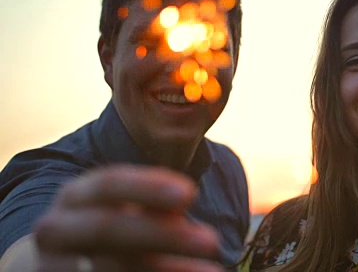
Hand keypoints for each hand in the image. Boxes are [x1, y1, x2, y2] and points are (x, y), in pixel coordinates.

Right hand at [34, 165, 221, 271]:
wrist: (61, 263)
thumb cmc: (108, 227)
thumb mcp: (124, 207)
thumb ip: (153, 202)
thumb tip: (184, 199)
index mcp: (74, 196)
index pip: (108, 184)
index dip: (148, 187)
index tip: (191, 193)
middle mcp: (56, 230)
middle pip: (108, 228)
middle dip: (162, 234)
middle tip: (213, 240)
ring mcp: (55, 266)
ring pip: (112, 267)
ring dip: (168, 270)